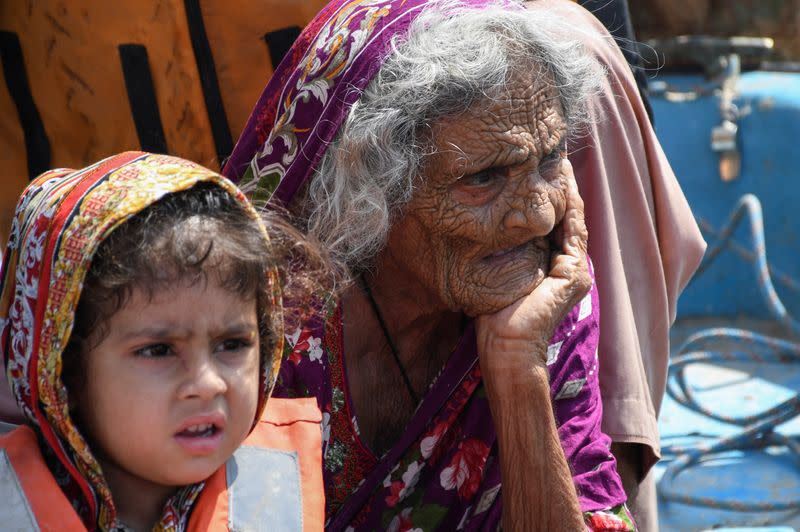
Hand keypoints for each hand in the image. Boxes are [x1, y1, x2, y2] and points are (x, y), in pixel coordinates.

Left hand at [476, 161, 590, 373]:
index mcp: (553, 266)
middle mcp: (569, 265)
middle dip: (557, 182)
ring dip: (564, 185)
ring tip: (554, 156)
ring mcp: (575, 269)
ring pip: (572, 215)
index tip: (532, 163)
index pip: (553, 219)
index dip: (546, 191)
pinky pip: (572, 229)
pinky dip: (566, 202)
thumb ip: (498, 252)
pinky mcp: (573, 274)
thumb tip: (479, 225)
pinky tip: (558, 179)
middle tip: (547, 149)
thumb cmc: (491, 320)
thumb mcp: (493, 276)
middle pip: (565, 212)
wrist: (505, 351)